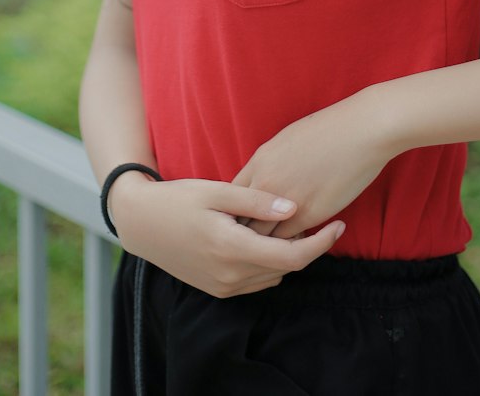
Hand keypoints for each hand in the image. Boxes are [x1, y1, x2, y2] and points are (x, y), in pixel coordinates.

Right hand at [110, 174, 344, 297]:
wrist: (140, 224)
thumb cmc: (178, 199)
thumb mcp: (216, 190)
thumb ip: (256, 200)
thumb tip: (294, 207)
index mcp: (232, 249)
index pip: (292, 256)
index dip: (321, 243)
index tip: (339, 225)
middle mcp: (230, 275)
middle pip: (286, 268)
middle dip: (310, 246)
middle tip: (324, 217)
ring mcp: (223, 286)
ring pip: (273, 276)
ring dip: (290, 255)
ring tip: (299, 224)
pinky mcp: (217, 288)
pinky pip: (256, 281)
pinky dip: (270, 263)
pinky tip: (270, 237)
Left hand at [232, 90, 392, 239]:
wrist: (360, 130)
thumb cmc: (328, 130)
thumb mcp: (287, 141)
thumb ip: (270, 165)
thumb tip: (263, 179)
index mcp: (259, 162)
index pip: (232, 200)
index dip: (235, 215)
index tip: (242, 224)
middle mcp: (265, 183)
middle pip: (241, 222)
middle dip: (243, 235)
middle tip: (247, 247)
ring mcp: (285, 201)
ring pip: (262, 237)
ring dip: (265, 246)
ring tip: (268, 254)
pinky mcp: (308, 215)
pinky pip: (288, 242)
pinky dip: (288, 249)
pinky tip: (293, 250)